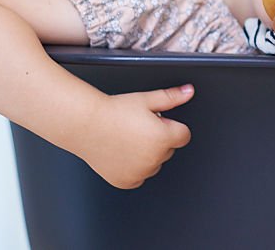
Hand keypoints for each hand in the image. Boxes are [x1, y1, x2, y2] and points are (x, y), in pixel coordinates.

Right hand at [71, 85, 194, 188]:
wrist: (85, 124)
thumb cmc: (114, 111)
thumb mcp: (146, 99)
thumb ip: (172, 97)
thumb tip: (189, 92)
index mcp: (163, 138)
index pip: (183, 135)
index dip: (171, 126)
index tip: (158, 122)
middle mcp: (154, 158)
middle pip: (168, 150)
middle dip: (159, 139)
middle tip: (138, 128)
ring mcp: (140, 172)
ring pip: (154, 164)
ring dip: (147, 155)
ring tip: (128, 138)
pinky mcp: (127, 182)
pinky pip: (139, 176)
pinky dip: (134, 168)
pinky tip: (122, 152)